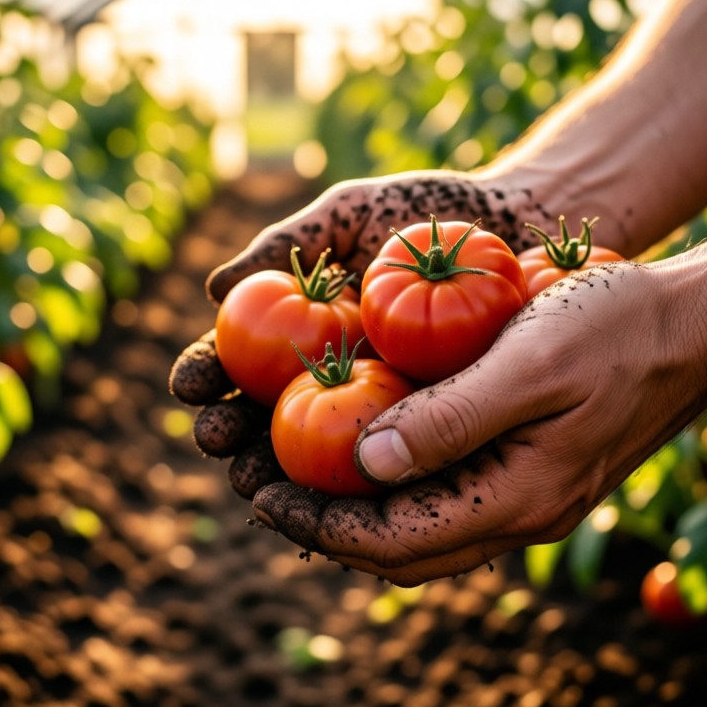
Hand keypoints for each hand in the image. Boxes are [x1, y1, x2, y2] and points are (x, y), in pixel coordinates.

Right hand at [168, 170, 550, 496]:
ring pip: (314, 453)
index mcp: (302, 328)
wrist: (516, 223)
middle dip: (231, 437)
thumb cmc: (428, 210)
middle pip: (262, 417)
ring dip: (276, 472)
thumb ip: (289, 240)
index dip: (207, 376)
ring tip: (255, 482)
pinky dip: (353, 484)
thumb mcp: (351, 213)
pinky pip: (386, 462)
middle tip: (219, 444)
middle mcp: (330, 373)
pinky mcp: (428, 424)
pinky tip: (331, 497)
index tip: (190, 385)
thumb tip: (215, 288)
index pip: (237, 361)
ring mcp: (379, 405)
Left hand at [251, 260, 706, 585]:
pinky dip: (400, 485)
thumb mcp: (527, 363)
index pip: (395, 541)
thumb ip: (449, 420)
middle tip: (265, 486)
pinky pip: (451, 497)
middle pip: (402, 550)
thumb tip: (366, 465)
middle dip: (328, 526)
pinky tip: (370, 447)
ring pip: (424, 529)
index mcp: (517, 498)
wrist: (695, 325)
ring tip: (302, 473)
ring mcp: (531, 496)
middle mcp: (521, 513)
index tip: (262, 492)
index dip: (320, 524)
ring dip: (360, 510)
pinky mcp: (535, 471)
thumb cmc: (616, 329)